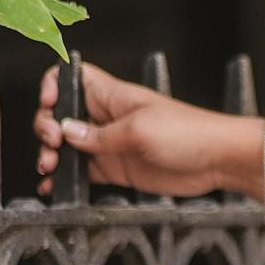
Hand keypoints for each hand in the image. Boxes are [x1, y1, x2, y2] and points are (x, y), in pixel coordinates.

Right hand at [34, 59, 247, 197]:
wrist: (218, 160)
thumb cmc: (188, 132)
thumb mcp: (139, 131)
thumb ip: (100, 135)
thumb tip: (67, 132)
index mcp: (112, 95)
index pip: (73, 77)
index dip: (54, 85)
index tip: (50, 103)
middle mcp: (107, 116)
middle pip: (62, 114)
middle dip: (47, 126)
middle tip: (54, 144)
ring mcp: (110, 142)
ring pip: (68, 144)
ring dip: (53, 154)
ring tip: (50, 168)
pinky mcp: (116, 167)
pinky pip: (83, 171)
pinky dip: (66, 178)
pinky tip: (53, 187)